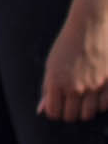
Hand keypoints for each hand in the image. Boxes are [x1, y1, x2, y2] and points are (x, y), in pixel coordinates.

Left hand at [46, 2, 107, 121]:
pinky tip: (96, 96)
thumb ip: (47, 88)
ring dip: (85, 111)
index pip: (54, 112)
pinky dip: (100, 105)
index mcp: (56, 82)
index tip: (57, 108)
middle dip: (69, 113)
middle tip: (70, 105)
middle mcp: (75, 87)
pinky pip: (104, 107)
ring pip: (88, 114)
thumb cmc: (67, 45)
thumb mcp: (51, 64)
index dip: (55, 112)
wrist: (90, 27)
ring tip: (83, 101)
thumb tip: (42, 109)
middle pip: (71, 116)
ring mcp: (94, 87)